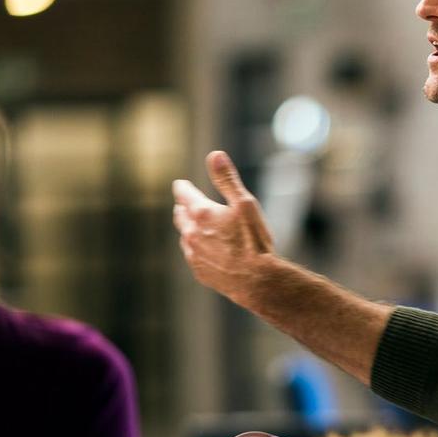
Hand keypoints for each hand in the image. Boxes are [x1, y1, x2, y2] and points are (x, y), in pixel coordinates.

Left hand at [172, 150, 274, 305]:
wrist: (257, 281)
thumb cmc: (254, 242)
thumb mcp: (245, 204)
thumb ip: (227, 179)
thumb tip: (215, 155)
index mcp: (201, 213)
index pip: (183, 193)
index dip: (183, 187)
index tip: (181, 184)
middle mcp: (191, 233)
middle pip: (180, 215)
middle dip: (183, 207)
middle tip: (185, 204)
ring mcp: (193, 254)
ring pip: (185, 236)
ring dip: (188, 229)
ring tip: (196, 227)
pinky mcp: (199, 272)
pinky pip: (192, 255)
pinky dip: (195, 248)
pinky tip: (205, 250)